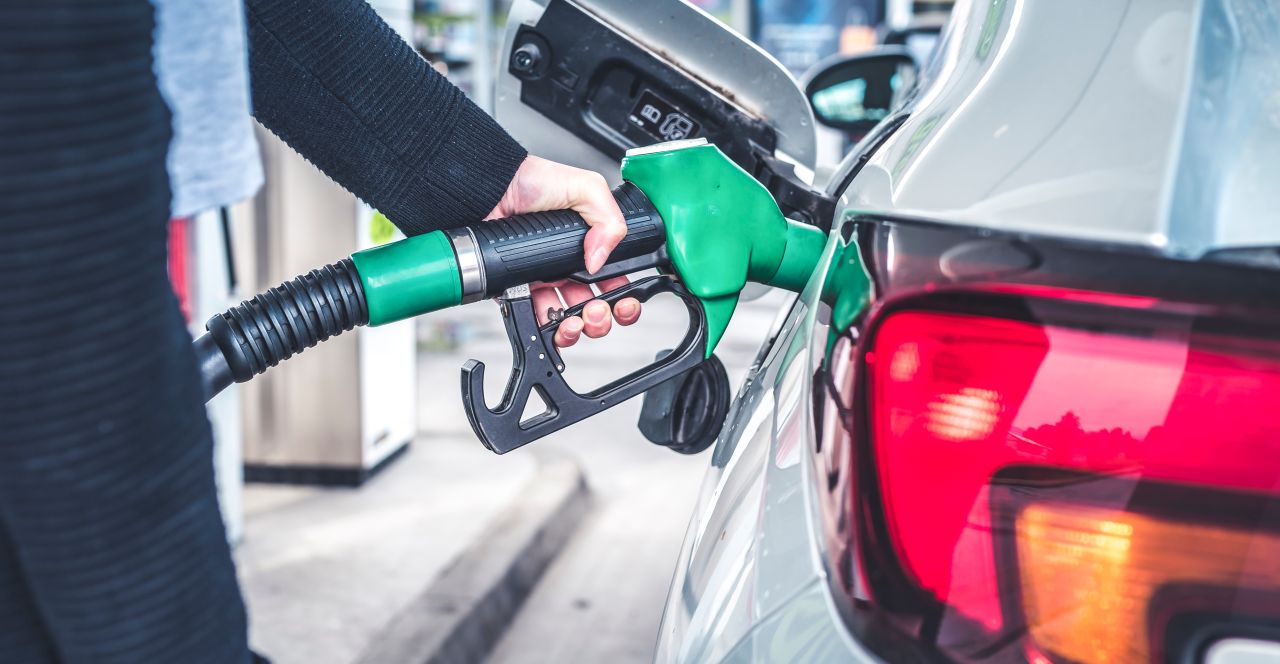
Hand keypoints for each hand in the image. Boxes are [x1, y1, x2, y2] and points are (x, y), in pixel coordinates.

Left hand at [486, 155, 641, 346]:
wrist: (491, 188)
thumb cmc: (531, 181)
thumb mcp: (585, 187)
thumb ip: (609, 218)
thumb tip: (601, 259)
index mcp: (590, 246)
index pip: (614, 280)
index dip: (623, 296)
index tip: (623, 302)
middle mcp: (568, 266)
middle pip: (594, 307)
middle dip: (601, 318)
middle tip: (596, 311)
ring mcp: (543, 280)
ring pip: (567, 318)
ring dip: (576, 329)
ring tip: (573, 321)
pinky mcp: (517, 288)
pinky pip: (533, 317)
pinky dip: (544, 327)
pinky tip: (549, 321)